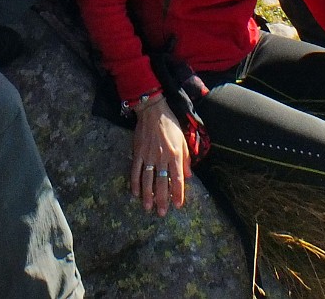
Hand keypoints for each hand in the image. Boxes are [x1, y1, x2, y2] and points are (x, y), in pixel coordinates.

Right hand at [129, 99, 190, 215]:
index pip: (177, 178)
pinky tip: (136, 193)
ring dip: (148, 195)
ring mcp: (148, 156)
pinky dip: (135, 183)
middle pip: (162, 182)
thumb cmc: (170, 125)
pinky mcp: (138, 153)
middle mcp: (162, 157)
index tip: (178, 205)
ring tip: (148, 207)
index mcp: (175, 155)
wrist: (153, 111)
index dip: (178, 193)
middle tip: (162, 212)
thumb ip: (186, 159)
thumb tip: (189, 176)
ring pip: (148, 180)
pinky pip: (136, 171)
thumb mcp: (183, 140)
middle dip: (162, 199)